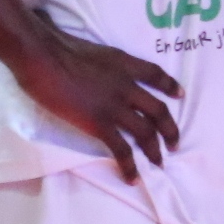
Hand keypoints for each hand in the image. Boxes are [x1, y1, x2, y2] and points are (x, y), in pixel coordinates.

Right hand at [12, 14, 180, 183]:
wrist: (43, 57)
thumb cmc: (54, 46)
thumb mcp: (87, 46)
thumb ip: (94, 57)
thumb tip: (86, 58)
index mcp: (123, 63)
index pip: (154, 74)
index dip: (169, 85)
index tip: (180, 95)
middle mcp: (126, 85)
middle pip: (158, 109)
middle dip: (169, 129)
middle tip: (174, 143)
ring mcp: (115, 106)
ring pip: (145, 132)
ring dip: (155, 150)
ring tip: (159, 164)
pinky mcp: (99, 124)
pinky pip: (121, 149)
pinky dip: (130, 165)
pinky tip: (133, 177)